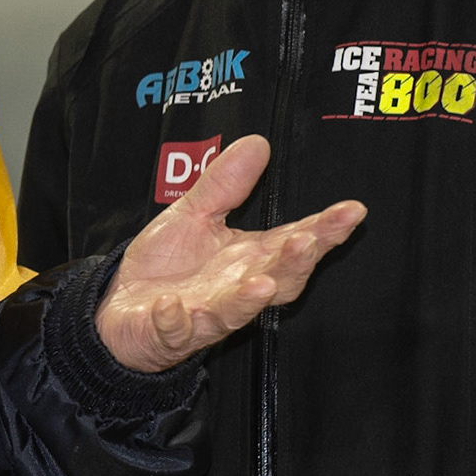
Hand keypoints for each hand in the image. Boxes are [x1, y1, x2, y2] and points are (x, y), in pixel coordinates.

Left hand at [95, 135, 365, 373]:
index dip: (324, 229)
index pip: (293, 243)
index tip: (352, 210)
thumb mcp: (194, 214)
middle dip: (294, 263)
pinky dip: (174, 321)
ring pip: (233, 312)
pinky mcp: (168, 333)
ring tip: (261, 284)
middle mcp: (235, 290)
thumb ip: (226, 184)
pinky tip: (172, 307)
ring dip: (246, 300)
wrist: (123, 310)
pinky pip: (174, 330)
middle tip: (308, 241)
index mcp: (248, 260)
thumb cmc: (168, 266)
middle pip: (276, 280)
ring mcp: (204, 315)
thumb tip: (258, 142)